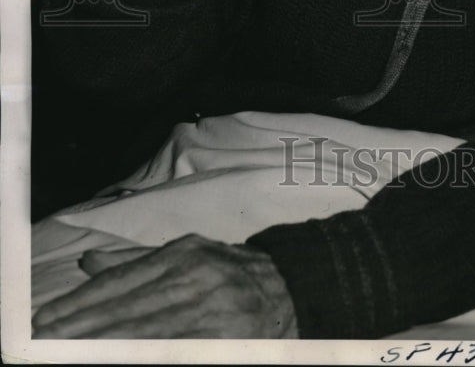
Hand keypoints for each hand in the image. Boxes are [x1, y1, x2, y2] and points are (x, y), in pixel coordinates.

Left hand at [32, 233, 297, 338]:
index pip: (121, 280)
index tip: (47, 320)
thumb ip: (137, 262)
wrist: (292, 290)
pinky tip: (114, 357)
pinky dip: (141, 354)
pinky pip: (173, 350)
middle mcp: (196, 276)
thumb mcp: (188, 254)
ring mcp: (211, 309)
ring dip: (102, 345)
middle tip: (46, 341)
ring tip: (68, 352)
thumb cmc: (231, 273)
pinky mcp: (223, 341)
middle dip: (81, 328)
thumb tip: (88, 263)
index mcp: (184, 253)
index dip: (81, 302)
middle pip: (126, 309)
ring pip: (144, 334)